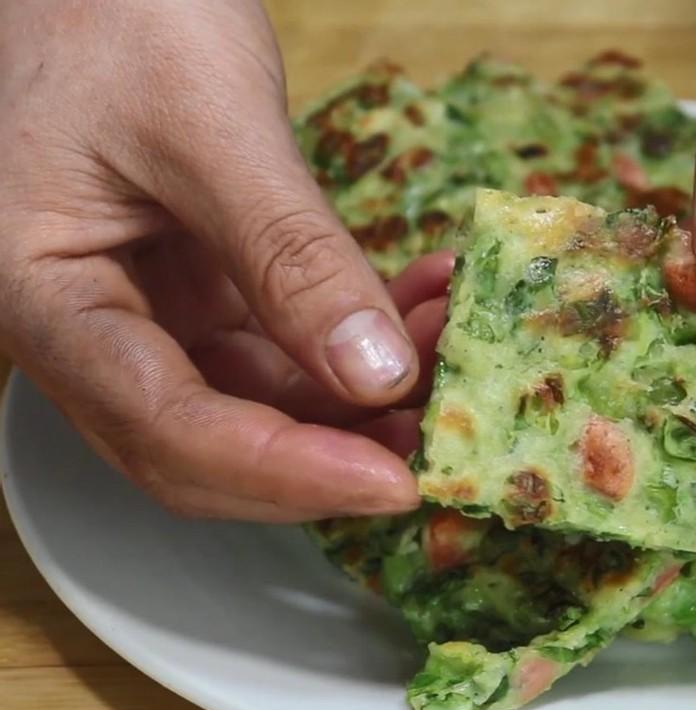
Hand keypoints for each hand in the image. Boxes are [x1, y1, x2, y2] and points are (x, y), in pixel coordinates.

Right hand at [0, 1, 448, 518]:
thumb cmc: (117, 13)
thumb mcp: (210, 127)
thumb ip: (288, 254)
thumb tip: (376, 374)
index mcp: (49, 300)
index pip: (168, 428)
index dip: (286, 474)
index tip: (396, 483)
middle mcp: (93, 327)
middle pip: (210, 444)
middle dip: (331, 454)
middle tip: (440, 437)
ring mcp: (148, 311)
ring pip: (260, 399)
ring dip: (363, 393)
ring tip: (453, 350)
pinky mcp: (200, 288)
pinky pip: (284, 341)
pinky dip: (358, 334)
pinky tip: (424, 301)